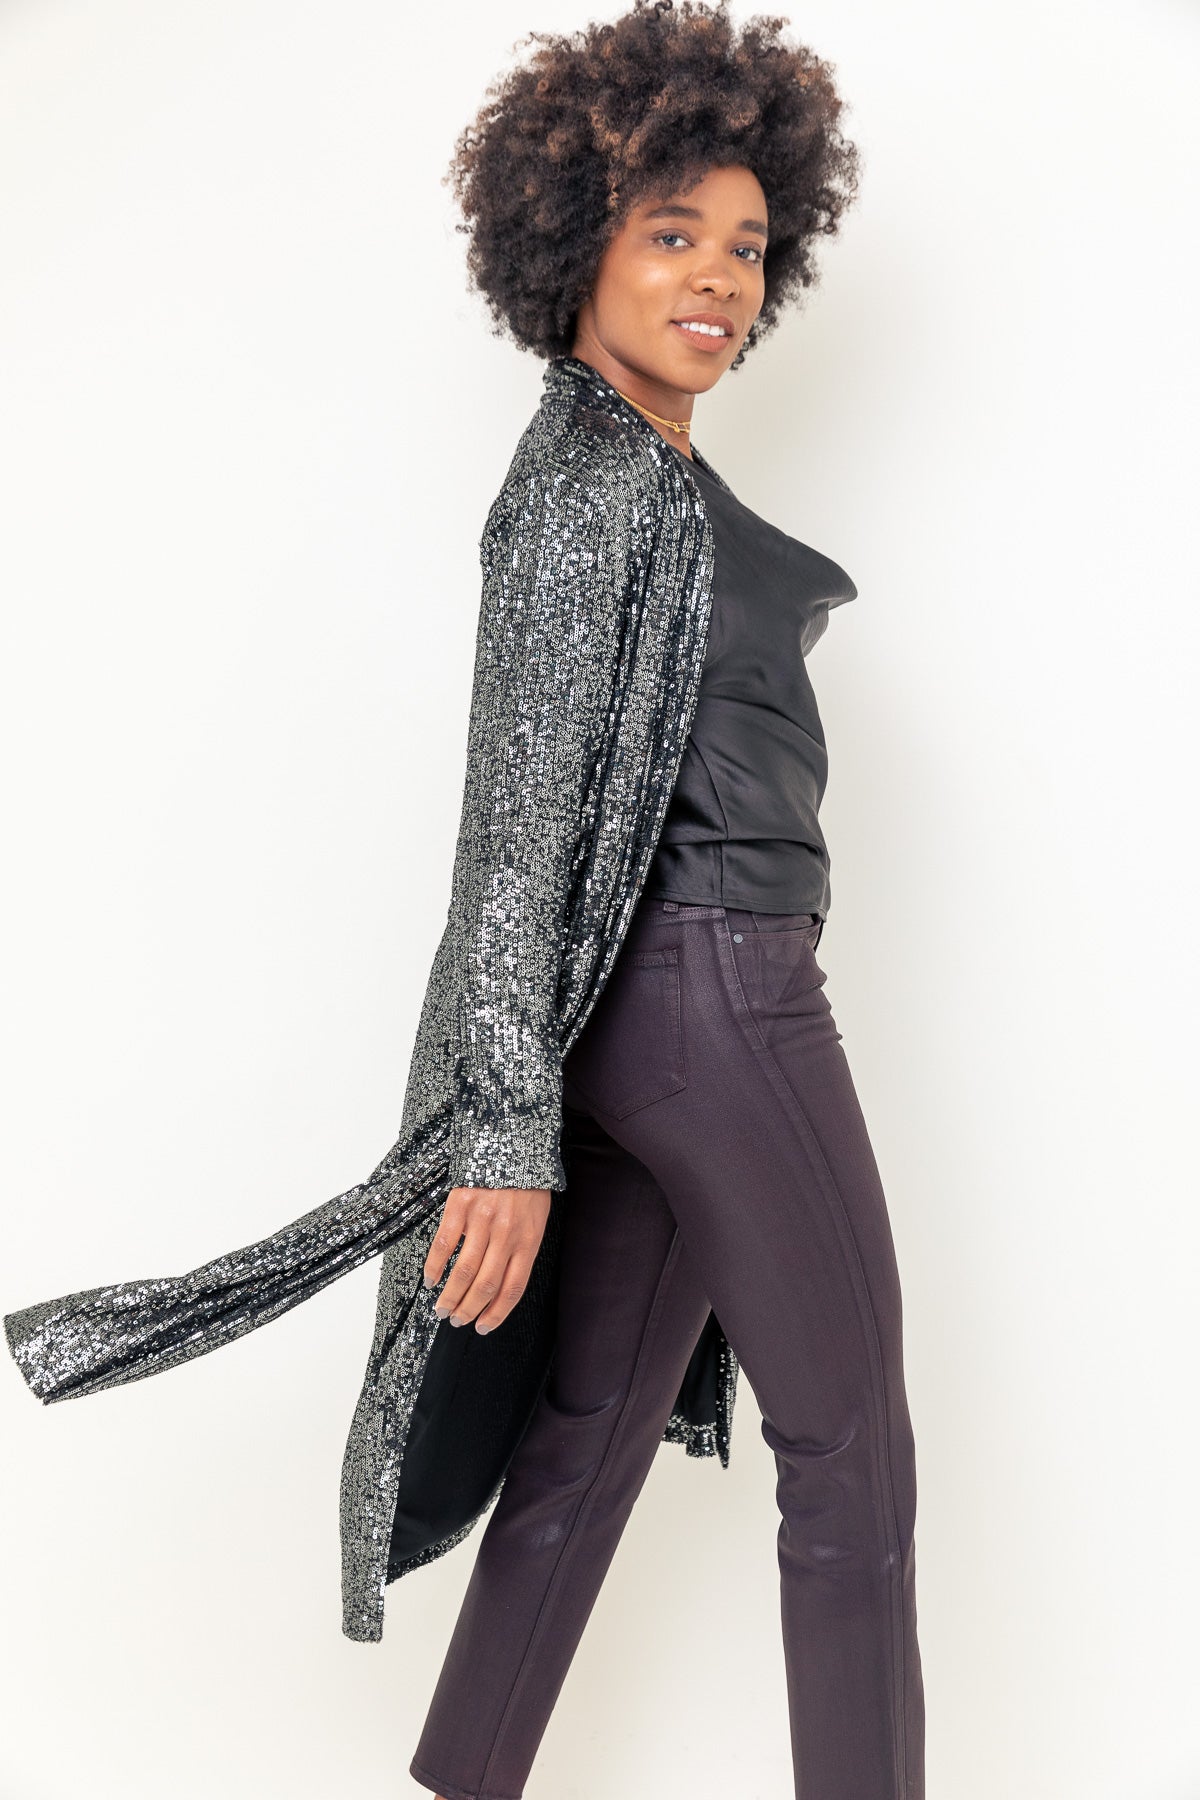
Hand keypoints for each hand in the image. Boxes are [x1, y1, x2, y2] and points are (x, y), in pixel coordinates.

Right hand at [423, 1185, 551, 1334]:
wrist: (514, 1144)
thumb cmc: (528, 1186)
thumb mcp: (537, 1219)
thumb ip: (522, 1250)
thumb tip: (501, 1287)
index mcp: (528, 1240)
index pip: (512, 1288)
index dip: (496, 1314)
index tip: (483, 1328)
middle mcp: (506, 1234)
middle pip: (485, 1285)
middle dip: (469, 1310)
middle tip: (457, 1321)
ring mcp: (482, 1220)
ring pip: (464, 1270)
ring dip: (451, 1296)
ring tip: (442, 1309)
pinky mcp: (461, 1205)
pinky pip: (444, 1243)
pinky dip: (435, 1266)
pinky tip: (431, 1279)